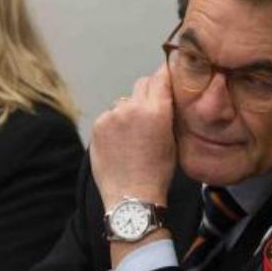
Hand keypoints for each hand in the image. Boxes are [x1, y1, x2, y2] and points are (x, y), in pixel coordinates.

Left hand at [91, 63, 176, 207]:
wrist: (131, 196)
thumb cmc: (158, 172)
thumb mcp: (173, 140)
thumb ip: (168, 114)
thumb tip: (167, 98)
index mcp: (156, 110)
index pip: (161, 75)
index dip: (166, 74)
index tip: (169, 75)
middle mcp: (132, 106)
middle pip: (142, 83)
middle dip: (149, 92)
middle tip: (152, 110)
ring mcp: (112, 115)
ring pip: (125, 100)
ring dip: (130, 110)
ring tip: (133, 134)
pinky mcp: (98, 125)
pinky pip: (110, 115)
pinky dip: (115, 123)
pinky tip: (120, 142)